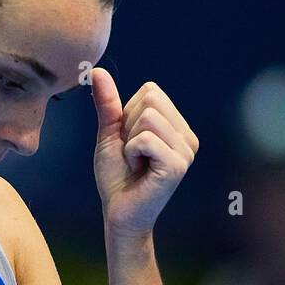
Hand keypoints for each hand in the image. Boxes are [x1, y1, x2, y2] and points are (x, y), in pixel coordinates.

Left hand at [90, 67, 198, 238]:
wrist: (119, 213)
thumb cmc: (117, 176)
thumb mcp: (110, 134)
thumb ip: (108, 103)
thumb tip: (96, 70)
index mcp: (176, 125)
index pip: (150, 91)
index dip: (128, 114)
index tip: (130, 143)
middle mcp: (187, 135)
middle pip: (150, 99)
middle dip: (129, 126)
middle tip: (132, 154)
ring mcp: (186, 150)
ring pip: (148, 117)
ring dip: (130, 142)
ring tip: (136, 163)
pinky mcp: (177, 165)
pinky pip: (145, 138)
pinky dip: (132, 153)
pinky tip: (139, 171)